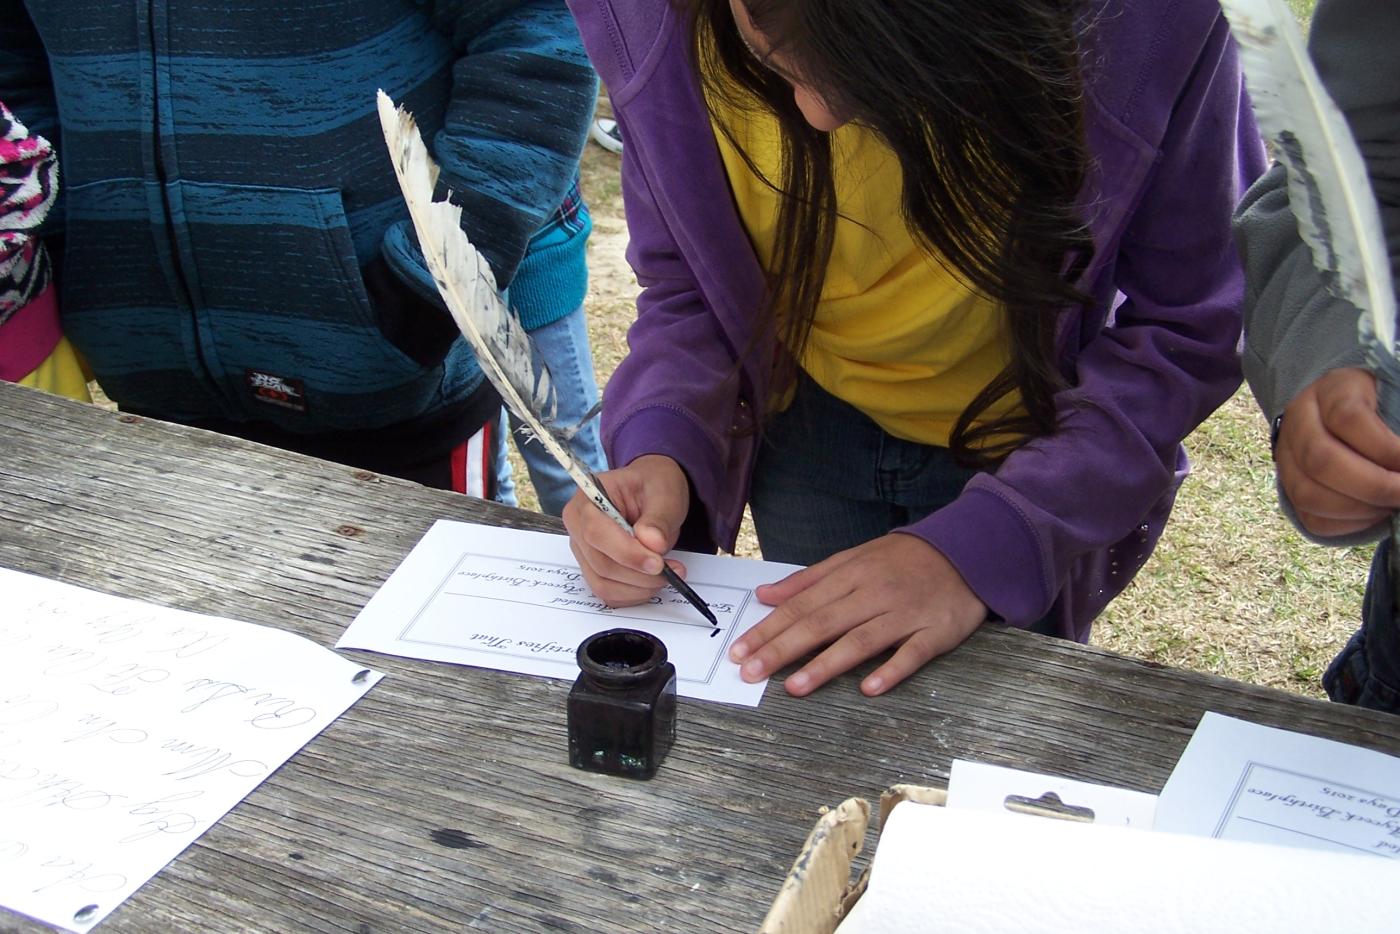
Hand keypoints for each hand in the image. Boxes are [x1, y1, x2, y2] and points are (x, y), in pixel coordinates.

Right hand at [562, 455, 691, 605]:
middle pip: (601, 564)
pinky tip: (652, 582)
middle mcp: (578, 526)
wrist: (652, 492)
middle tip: (671, 570)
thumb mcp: (664, 491)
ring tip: (667, 575)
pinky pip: (609, 593)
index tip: (657, 562)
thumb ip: (659, 517)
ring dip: (639, 587)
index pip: (596, 533)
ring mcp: (584, 551)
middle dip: (639, 574)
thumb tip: (652, 543)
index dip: (627, 553)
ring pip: (604, 584)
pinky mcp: (593, 569)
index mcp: (587, 499)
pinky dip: (633, 594)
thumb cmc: (653, 484)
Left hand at [728, 533, 986, 696]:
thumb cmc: (901, 560)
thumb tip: (765, 595)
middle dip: (782, 649)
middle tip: (750, 672)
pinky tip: (869, 688)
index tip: (739, 651)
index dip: (768, 629)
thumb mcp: (853, 558)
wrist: (966, 551)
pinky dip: (891, 670)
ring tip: (794, 687)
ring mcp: (905, 614)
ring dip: (826, 664)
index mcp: (851, 574)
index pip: (801, 605)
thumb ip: (809, 579)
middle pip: (822, 623)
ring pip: (860, 640)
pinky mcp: (935, 632)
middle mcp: (874, 593)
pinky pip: (912, 654)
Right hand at [1276, 368, 1399, 536]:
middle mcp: (1298, 422)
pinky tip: (1376, 513)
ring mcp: (1287, 458)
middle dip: (1374, 486)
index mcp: (1330, 390)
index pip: (1348, 418)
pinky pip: (1312, 518)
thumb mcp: (1394, 397)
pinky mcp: (1289, 489)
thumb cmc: (1382, 405)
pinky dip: (1349, 524)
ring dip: (1360, 509)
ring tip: (1392, 505)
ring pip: (1309, 494)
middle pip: (1321, 460)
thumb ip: (1399, 423)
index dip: (1386, 448)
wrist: (1340, 412)